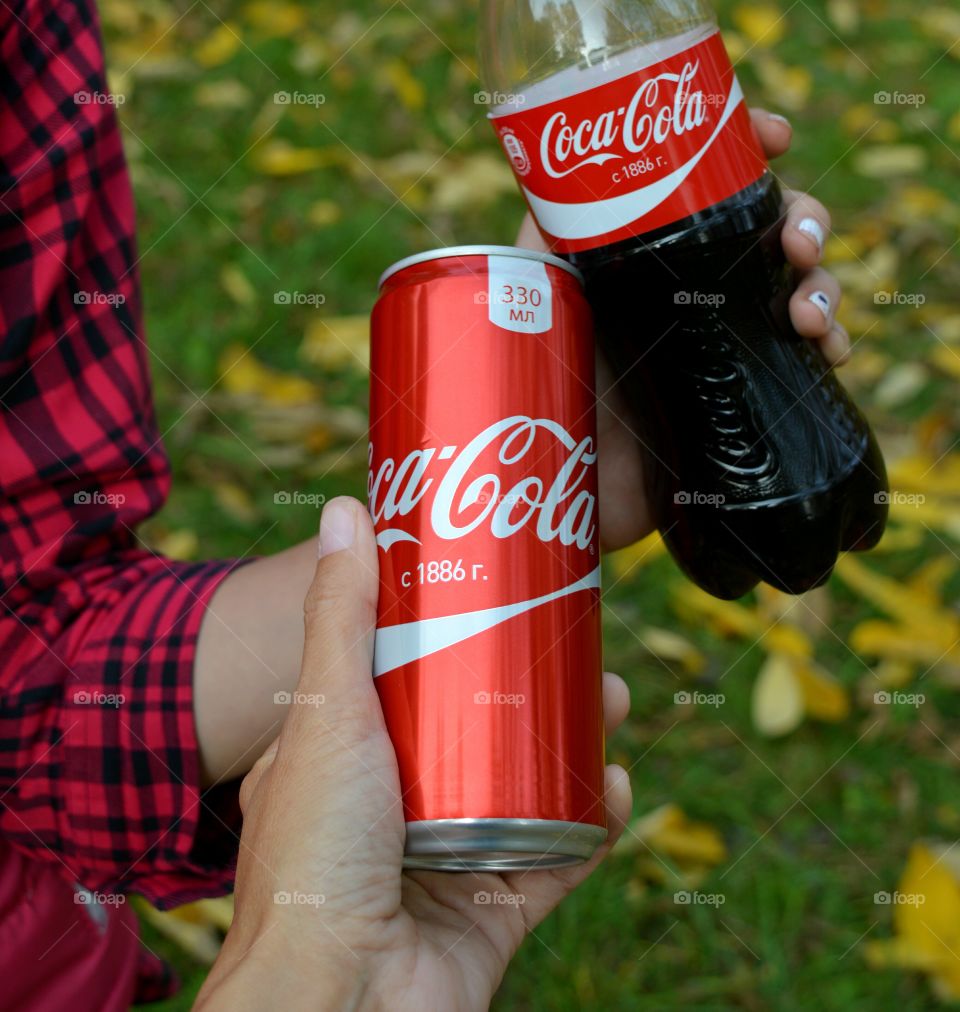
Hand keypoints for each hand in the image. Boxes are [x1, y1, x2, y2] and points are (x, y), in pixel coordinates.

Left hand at [196, 497, 632, 1011]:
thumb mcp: (328, 711)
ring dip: (578, 742)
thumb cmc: (315, 854)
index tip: (506, 588)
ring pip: (531, 784)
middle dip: (539, 684)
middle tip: (583, 642)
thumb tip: (343, 510)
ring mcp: (450, 855)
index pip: (412, 675)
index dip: (462, 630)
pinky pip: (559, 855)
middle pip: (484, 726)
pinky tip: (618, 784)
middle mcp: (399, 802)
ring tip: (614, 699)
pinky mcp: (495, 905)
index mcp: (351, 755)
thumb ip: (340, 614)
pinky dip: (594, 820)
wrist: (342, 1004)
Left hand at [515, 109, 848, 550]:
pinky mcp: (738, 406)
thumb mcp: (524, 305)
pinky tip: (829, 353)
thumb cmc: (521, 394)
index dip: (752, 153)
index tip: (780, 136)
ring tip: (805, 314)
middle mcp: (688, 299)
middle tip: (796, 243)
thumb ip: (536, 241)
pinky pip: (802, 368)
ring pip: (796, 294)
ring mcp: (718, 352)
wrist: (545, 494)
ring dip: (823, 286)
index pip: (711, 192)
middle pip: (767, 235)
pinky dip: (832, 349)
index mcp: (646, 263)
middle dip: (802, 220)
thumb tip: (552, 170)